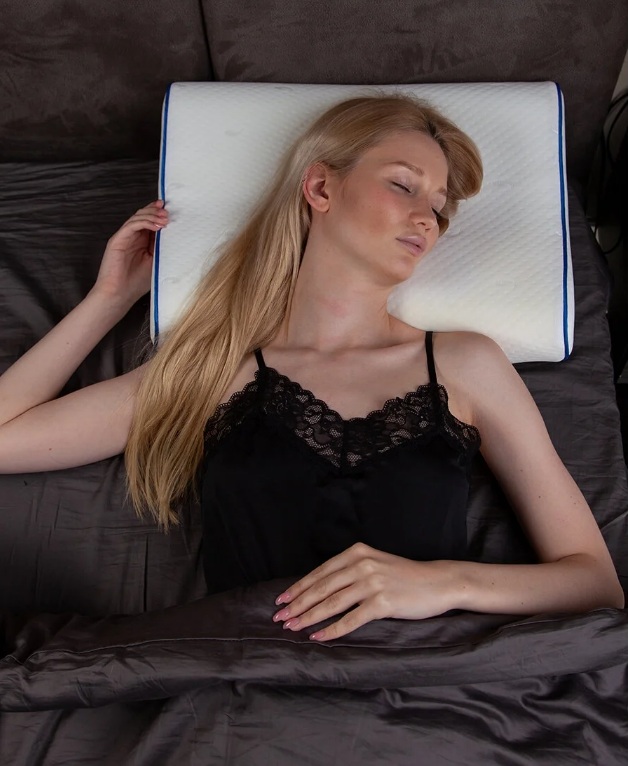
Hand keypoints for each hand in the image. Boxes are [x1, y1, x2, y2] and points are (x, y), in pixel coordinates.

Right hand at [92, 200, 168, 307]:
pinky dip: (144, 223)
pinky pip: (131, 225)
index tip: (170, 209)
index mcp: (141, 242)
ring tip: (165, 219)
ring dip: (152, 216)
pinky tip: (156, 226)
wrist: (118, 294)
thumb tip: (175, 234)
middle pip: (143, 216)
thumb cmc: (136, 282)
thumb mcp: (156, 262)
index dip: (159, 214)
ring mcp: (124, 237)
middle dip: (156, 212)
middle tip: (168, 212)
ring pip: (137, 217)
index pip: (150, 222)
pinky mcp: (117, 239)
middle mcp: (132, 237)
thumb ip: (162, 247)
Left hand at [272, 542, 455, 640]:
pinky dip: (332, 630)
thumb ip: (349, 571)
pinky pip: (351, 619)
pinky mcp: (383, 603)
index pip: (320, 573)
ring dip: (308, 618)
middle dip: (297, 604)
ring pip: (332, 604)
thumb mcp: (374, 564)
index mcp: (356, 552)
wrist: (437, 582)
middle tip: (279, 617)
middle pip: (321, 588)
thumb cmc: (403, 576)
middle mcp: (362, 564)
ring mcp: (372, 583)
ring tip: (292, 628)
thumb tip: (318, 590)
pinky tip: (318, 637)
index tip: (282, 600)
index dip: (298, 588)